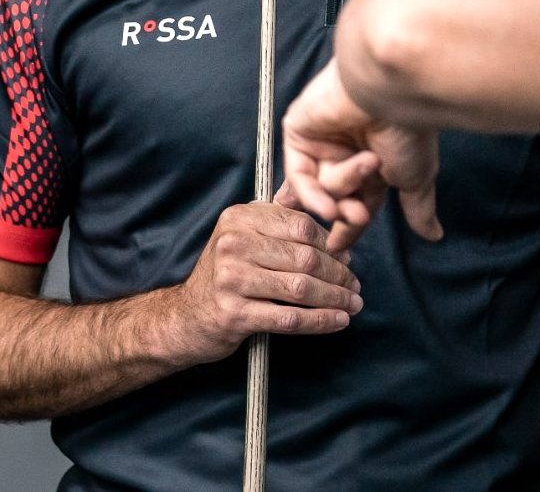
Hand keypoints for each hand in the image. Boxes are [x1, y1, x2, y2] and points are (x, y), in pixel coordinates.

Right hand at [165, 199, 362, 364]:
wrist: (184, 318)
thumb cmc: (226, 276)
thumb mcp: (243, 238)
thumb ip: (280, 223)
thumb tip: (336, 224)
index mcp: (239, 218)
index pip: (301, 225)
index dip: (331, 243)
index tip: (347, 258)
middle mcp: (233, 244)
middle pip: (305, 258)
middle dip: (338, 274)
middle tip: (355, 285)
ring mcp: (232, 280)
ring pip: (301, 288)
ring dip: (335, 298)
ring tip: (352, 304)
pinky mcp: (234, 314)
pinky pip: (289, 318)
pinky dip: (320, 321)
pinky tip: (338, 321)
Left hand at [282, 60, 443, 252]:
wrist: (390, 91)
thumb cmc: (409, 129)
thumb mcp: (416, 176)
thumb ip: (417, 207)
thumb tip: (435, 236)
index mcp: (374, 161)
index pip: (357, 203)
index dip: (349, 228)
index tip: (340, 250)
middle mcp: (346, 151)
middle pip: (336, 198)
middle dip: (346, 213)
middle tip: (357, 217)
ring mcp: (322, 141)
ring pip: (321, 186)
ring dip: (342, 188)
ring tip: (364, 172)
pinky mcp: (300, 130)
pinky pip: (299, 174)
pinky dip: (311, 193)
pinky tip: (328, 202)